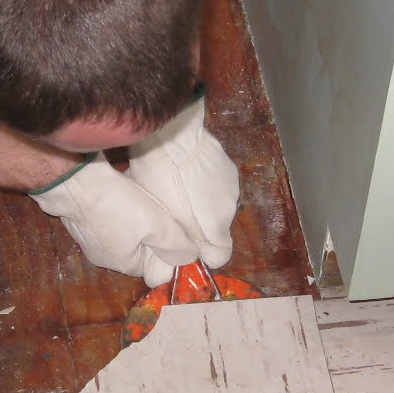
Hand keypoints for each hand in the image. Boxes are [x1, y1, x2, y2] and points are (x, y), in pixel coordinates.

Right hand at [29, 154, 200, 284]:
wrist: (74, 181)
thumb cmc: (118, 204)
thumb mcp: (157, 225)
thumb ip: (176, 245)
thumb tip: (190, 258)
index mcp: (124, 264)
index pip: (154, 267)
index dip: (166, 250)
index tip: (172, 231)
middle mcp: (105, 259)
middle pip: (138, 251)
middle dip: (150, 235)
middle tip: (157, 213)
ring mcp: (89, 242)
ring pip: (123, 235)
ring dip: (133, 221)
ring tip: (140, 201)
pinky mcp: (80, 223)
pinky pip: (107, 222)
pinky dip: (116, 211)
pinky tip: (121, 195)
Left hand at [125, 93, 238, 269]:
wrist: (171, 134)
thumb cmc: (161, 180)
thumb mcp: (164, 219)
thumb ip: (181, 243)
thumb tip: (187, 258)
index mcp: (216, 228)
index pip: (220, 257)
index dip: (201, 254)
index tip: (184, 245)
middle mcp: (231, 210)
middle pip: (215, 229)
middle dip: (197, 226)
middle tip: (172, 212)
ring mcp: (232, 186)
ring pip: (215, 205)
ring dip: (200, 203)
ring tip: (176, 187)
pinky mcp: (229, 166)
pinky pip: (216, 184)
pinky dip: (203, 183)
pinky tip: (186, 171)